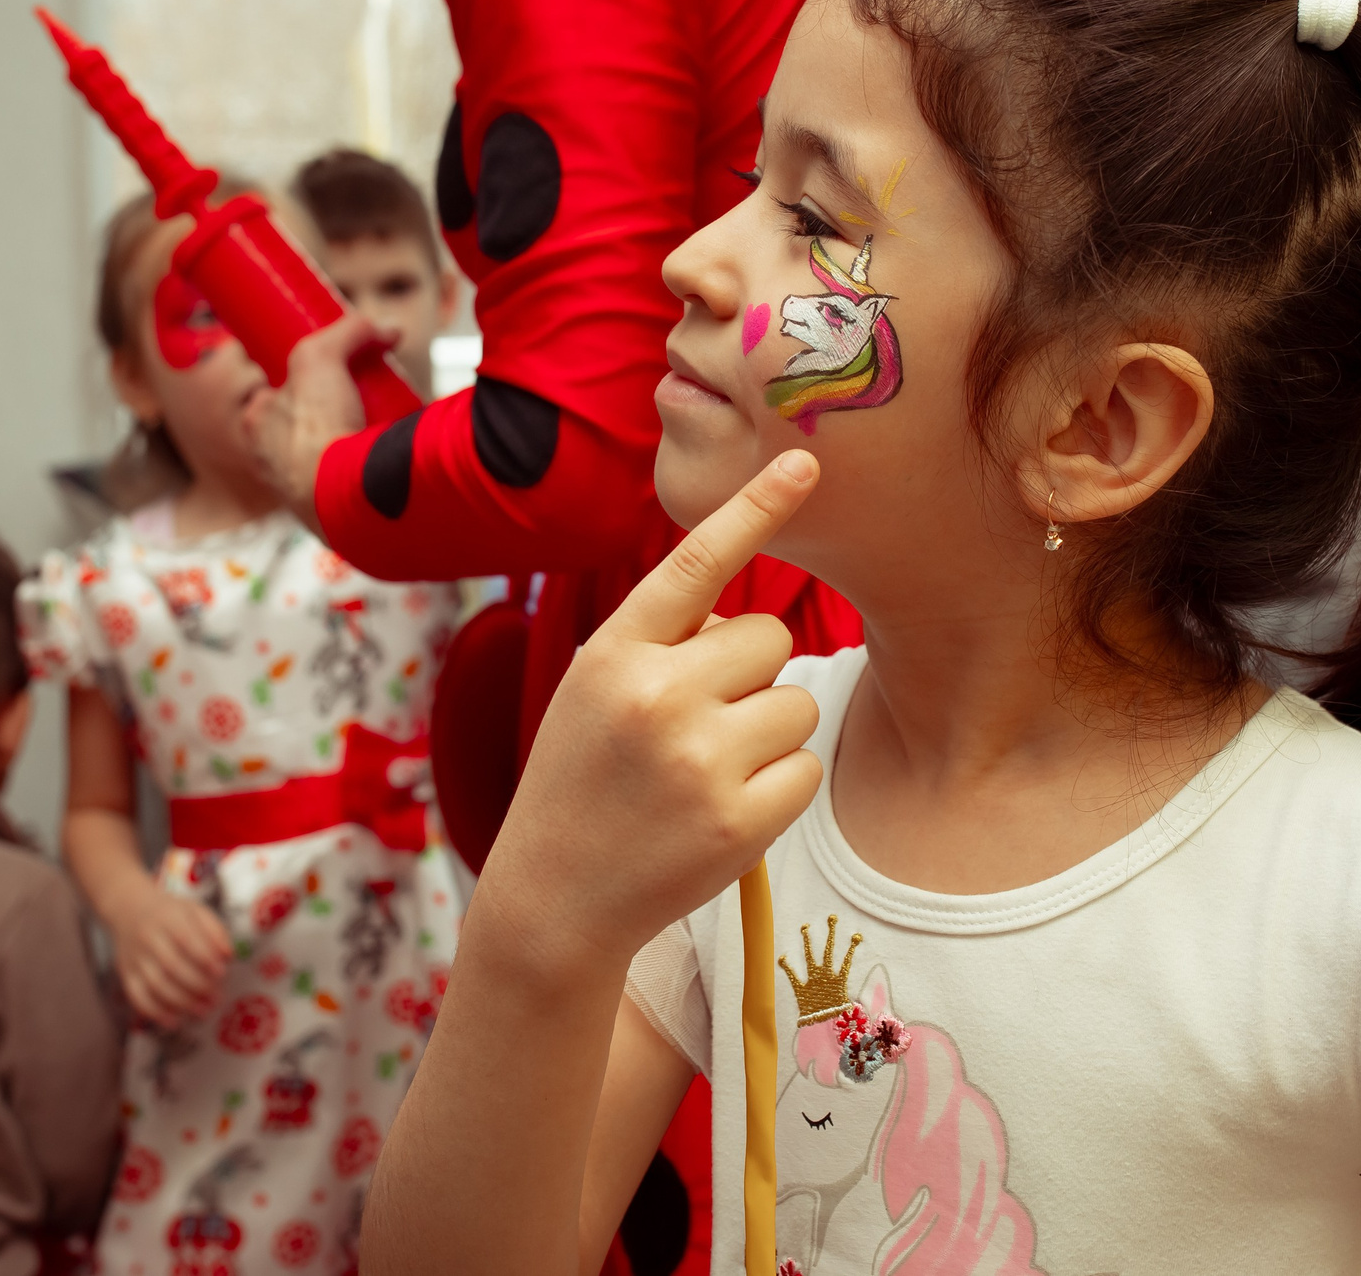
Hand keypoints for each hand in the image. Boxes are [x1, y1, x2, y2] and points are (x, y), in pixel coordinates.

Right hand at [110, 883, 234, 1027]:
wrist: (130, 910)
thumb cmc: (171, 914)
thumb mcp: (195, 911)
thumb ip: (215, 931)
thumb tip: (228, 956)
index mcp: (168, 918)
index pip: (186, 939)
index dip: (205, 958)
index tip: (222, 973)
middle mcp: (148, 938)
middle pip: (172, 966)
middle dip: (197, 986)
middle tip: (216, 998)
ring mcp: (135, 958)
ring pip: (156, 985)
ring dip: (182, 1002)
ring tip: (203, 1011)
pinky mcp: (126, 974)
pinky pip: (138, 997)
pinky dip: (156, 1012)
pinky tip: (174, 1021)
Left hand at [244, 313, 386, 525]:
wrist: (342, 497)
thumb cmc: (316, 430)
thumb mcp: (321, 357)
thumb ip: (348, 332)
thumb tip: (385, 330)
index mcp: (256, 426)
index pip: (274, 395)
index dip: (305, 381)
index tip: (333, 374)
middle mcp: (271, 462)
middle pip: (303, 428)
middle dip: (331, 415)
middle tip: (362, 402)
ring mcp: (300, 493)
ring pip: (325, 461)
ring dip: (349, 447)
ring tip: (379, 432)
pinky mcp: (330, 515)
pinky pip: (347, 488)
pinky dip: (364, 475)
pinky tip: (385, 464)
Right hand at [477, 451, 824, 981]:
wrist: (555, 899)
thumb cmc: (583, 781)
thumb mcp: (594, 693)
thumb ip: (662, 645)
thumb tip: (752, 622)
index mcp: (614, 653)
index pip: (697, 563)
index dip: (755, 507)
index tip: (805, 461)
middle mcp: (656, 697)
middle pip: (768, 639)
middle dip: (748, 675)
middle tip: (694, 726)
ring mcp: (700, 761)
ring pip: (795, 703)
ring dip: (766, 734)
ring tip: (700, 774)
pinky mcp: (740, 821)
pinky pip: (806, 767)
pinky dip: (778, 787)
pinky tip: (722, 811)